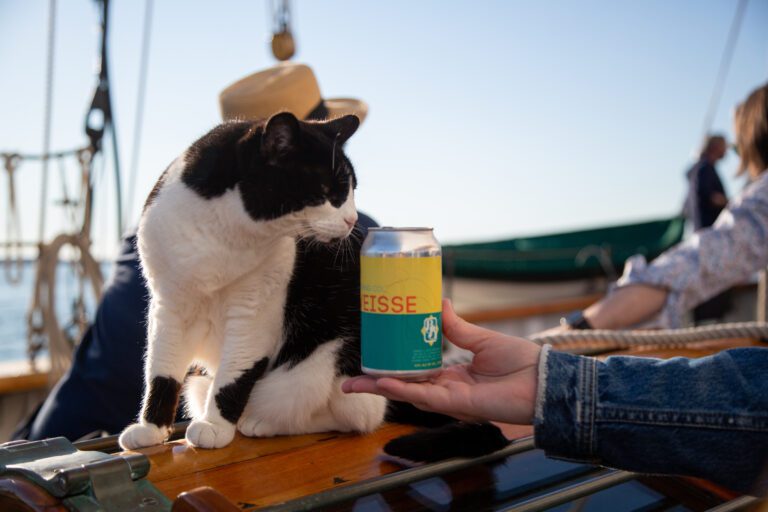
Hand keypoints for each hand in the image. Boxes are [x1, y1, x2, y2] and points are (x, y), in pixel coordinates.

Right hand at [342, 299, 541, 423]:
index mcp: (453, 375)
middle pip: (404, 386)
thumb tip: (440, 302)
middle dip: (376, 384)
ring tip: (355, 382)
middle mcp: (447, 388)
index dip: (392, 367)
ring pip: (408, 393)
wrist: (543, 380)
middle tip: (350, 380)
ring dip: (381, 387)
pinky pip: (425, 396)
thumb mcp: (482, 339)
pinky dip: (404, 389)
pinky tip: (383, 382)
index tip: (373, 357)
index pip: (415, 372)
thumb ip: (458, 328)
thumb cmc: (521, 362)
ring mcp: (451, 398)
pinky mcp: (458, 404)